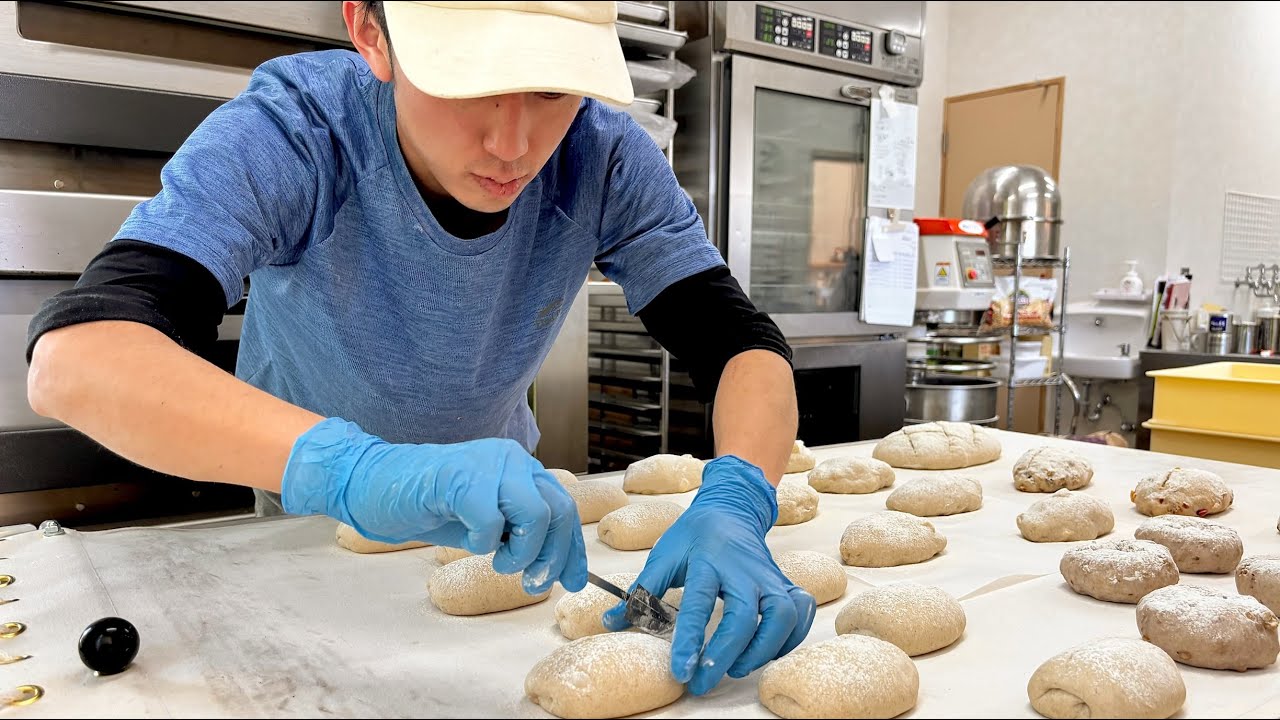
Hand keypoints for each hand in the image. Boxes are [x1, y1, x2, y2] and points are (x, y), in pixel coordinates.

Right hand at [281, 417, 586, 593]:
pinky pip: (491, 521)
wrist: (373, 485)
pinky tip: (466, 538)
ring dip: (520, 550)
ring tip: (496, 559)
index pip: (563, 507)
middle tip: (531, 580)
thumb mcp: (484, 523)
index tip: (573, 581)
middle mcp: (511, 459)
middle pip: (558, 511)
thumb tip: (553, 568)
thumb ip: (517, 534)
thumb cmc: (428, 505)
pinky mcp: (462, 477)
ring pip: (535, 515)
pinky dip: (482, 542)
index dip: (571, 549)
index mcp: (519, 467)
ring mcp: (488, 464)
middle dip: (552, 555)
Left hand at [602, 455, 814, 694]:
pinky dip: (790, 638)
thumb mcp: (664, 556)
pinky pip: (800, 612)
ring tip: (736, 669)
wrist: (730, 509)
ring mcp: (769, 576)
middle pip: (747, 615)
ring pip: (782, 615)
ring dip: (763, 650)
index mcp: (708, 560)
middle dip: (727, 654)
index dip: (690, 641)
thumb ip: (641, 592)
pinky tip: (767, 653)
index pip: (700, 603)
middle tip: (704, 681)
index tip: (681, 671)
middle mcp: (743, 568)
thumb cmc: (694, 536)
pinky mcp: (785, 583)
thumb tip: (611, 623)